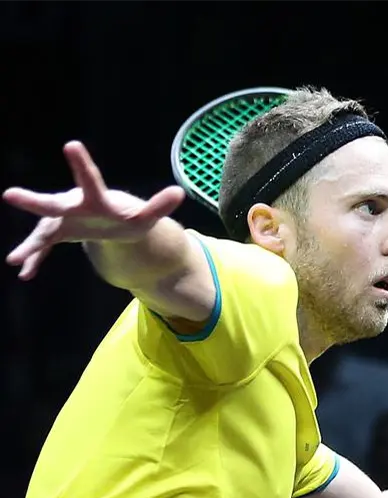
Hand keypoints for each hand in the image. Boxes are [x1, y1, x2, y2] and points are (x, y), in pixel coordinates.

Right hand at [4, 141, 184, 279]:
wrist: (110, 221)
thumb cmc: (128, 216)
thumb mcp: (146, 216)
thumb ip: (159, 205)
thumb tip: (180, 192)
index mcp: (96, 200)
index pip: (90, 181)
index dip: (82, 165)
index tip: (72, 144)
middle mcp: (73, 207)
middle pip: (53, 204)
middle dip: (33, 201)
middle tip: (9, 194)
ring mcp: (63, 221)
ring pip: (43, 231)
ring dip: (30, 244)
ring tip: (13, 259)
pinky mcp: (58, 234)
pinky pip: (44, 248)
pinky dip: (35, 260)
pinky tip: (24, 273)